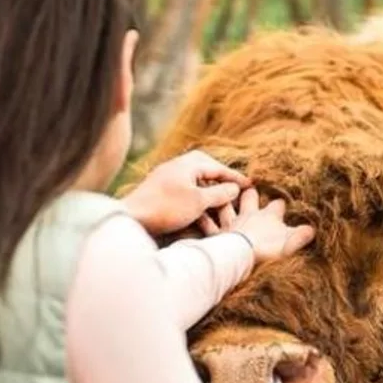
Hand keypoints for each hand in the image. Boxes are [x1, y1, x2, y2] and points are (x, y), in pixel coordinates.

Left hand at [121, 150, 252, 236]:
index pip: (218, 168)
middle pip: (207, 173)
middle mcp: (178, 167)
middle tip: (235, 193)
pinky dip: (195, 203)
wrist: (131, 218)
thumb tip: (234, 188)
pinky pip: (184, 194)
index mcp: (188, 163)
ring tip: (221, 209)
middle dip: (222, 185)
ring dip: (209, 198)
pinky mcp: (160, 193)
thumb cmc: (166, 208)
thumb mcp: (199, 201)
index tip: (251, 185)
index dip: (236, 178)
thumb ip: (220, 193)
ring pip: (195, 185)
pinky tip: (200, 215)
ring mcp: (167, 179)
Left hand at [200, 187, 315, 263]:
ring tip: (220, 195)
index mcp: (267, 216)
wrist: (240, 255)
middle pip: (248, 198)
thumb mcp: (290, 243)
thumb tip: (312, 230)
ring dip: (223, 201)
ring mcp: (230, 224)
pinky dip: (203, 219)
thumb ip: (301, 236)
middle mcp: (248, 216)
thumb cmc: (266, 249)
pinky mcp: (216, 235)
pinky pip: (207, 224)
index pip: (276, 205)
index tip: (281, 203)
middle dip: (248, 193)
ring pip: (225, 207)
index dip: (279, 204)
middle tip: (248, 189)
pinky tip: (197, 216)